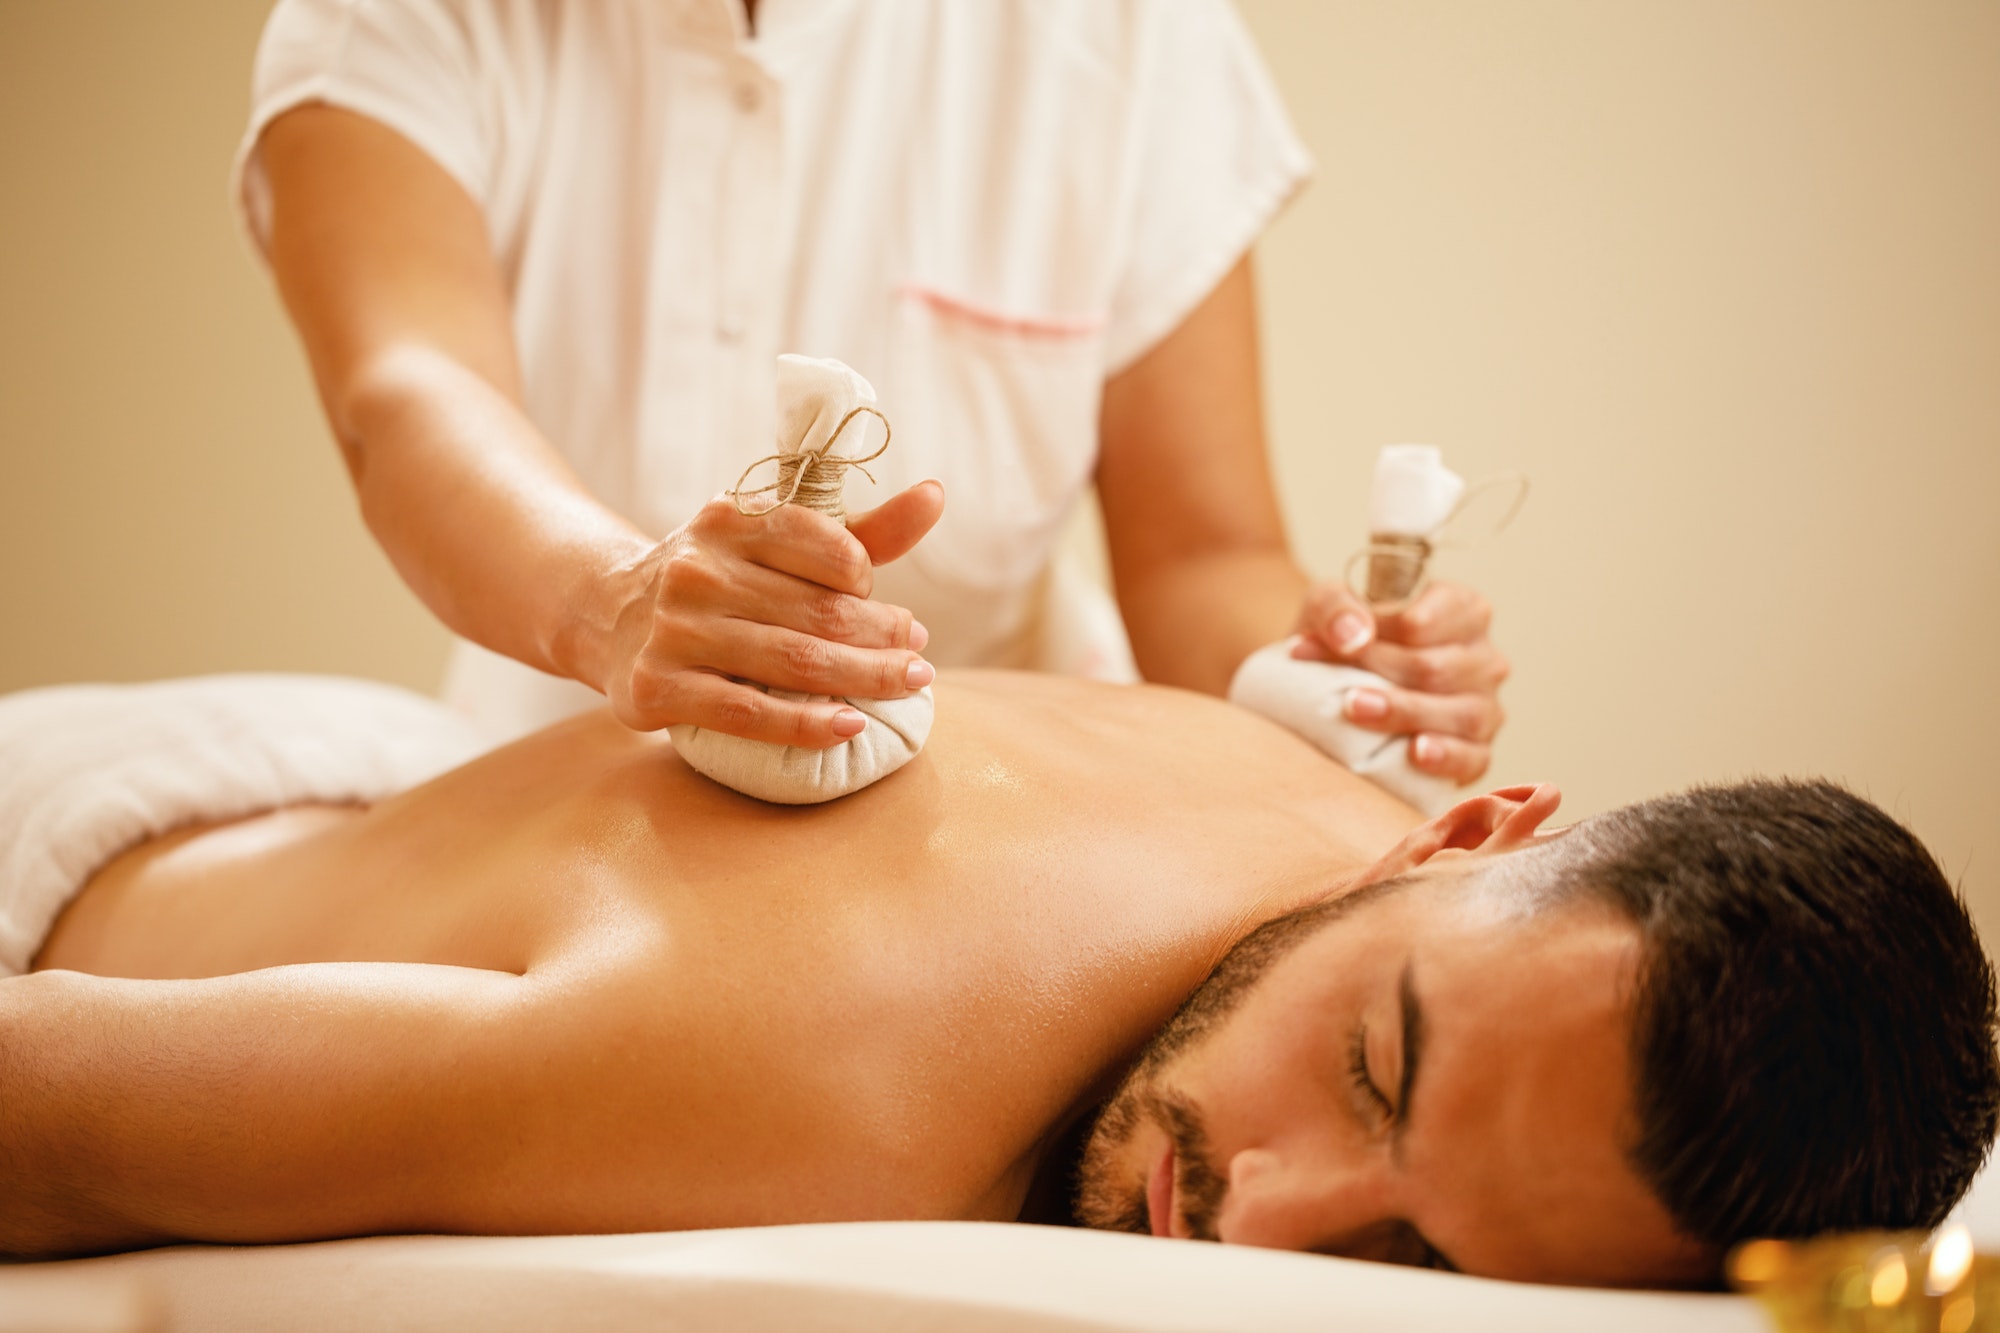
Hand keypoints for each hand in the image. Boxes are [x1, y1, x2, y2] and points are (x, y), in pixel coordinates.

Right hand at [594, 481, 945, 745]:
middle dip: (883, 638)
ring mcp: (672, 629)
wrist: (607, 615)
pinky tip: (850, 725)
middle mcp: (697, 568)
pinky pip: (746, 712)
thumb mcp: (777, 542)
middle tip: (918, 661)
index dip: (868, 582)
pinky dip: (807, 723)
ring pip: (791, 661)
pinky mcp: (656, 687)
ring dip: (863, 678)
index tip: (898, 613)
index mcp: (730, 519)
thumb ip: (860, 530)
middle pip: (818, 612)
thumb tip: (937, 496)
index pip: (824, 544)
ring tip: (905, 686)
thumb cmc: (719, 579)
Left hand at [1291, 579, 1509, 784]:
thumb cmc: (1347, 638)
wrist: (1339, 690)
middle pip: (1435, 667)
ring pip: (1460, 712)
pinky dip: (1447, 755)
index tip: (1342, 645)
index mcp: (1461, 608)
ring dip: (1406, 712)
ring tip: (1359, 711)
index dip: (1381, 633)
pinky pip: (1474, 756)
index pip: (1425, 621)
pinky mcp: (1478, 749)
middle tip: (1342, 690)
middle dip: (1383, 675)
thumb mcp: (1329, 606)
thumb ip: (1335, 608)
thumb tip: (1353, 636)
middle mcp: (1483, 656)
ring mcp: (1486, 704)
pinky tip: (1416, 752)